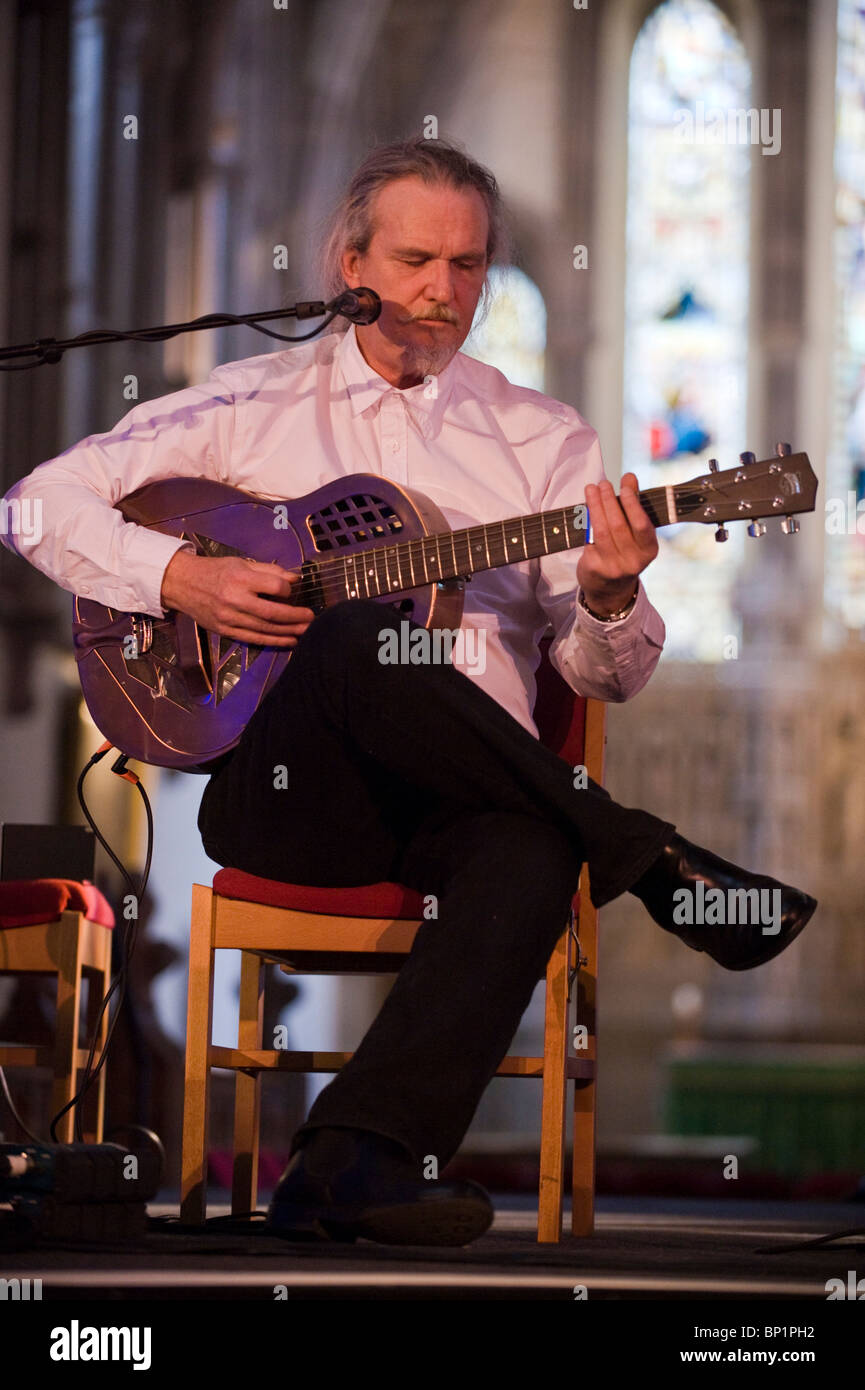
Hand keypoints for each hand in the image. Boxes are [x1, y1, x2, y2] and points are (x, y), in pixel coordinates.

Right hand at [160, 550, 314, 646]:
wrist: (182, 584)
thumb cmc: (215, 570)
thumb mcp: (241, 563)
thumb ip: (269, 571)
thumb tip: (295, 579)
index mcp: (240, 578)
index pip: (275, 587)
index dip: (287, 589)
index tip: (289, 590)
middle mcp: (235, 599)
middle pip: (273, 612)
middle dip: (296, 617)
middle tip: (312, 618)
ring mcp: (229, 618)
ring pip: (265, 628)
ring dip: (288, 632)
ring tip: (306, 632)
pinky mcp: (225, 631)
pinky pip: (253, 638)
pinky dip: (273, 641)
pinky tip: (288, 641)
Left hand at [577, 472, 657, 615]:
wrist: (610, 589)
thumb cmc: (625, 552)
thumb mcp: (636, 535)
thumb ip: (634, 506)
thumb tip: (630, 477)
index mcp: (649, 551)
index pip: (642, 524)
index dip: (632, 502)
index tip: (624, 483)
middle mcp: (633, 561)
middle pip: (618, 525)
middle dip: (609, 500)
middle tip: (603, 483)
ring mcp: (613, 566)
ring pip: (601, 531)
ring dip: (595, 506)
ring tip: (592, 489)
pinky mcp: (595, 568)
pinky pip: (589, 539)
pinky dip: (586, 521)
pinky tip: (584, 508)